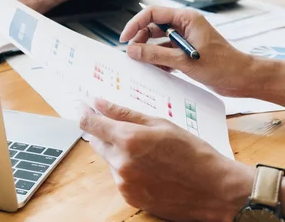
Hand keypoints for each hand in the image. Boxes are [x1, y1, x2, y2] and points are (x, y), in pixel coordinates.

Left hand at [80, 99, 252, 221]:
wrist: (216, 190)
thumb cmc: (193, 153)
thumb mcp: (160, 124)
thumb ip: (124, 113)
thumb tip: (98, 103)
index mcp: (128, 139)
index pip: (90, 123)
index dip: (84, 112)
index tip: (84, 105)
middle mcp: (121, 162)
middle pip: (96, 140)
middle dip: (104, 130)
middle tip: (123, 126)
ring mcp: (124, 182)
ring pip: (108, 158)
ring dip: (118, 150)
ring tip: (148, 151)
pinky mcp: (129, 196)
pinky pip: (119, 175)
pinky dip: (127, 168)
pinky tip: (150, 166)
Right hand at [119, 6, 252, 96]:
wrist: (242, 79)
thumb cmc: (222, 65)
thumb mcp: (185, 61)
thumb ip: (155, 55)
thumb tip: (132, 50)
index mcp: (186, 18)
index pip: (153, 13)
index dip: (135, 24)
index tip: (124, 39)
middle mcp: (184, 25)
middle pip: (152, 26)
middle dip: (140, 39)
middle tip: (132, 54)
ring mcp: (184, 38)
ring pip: (157, 40)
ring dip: (149, 52)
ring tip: (144, 64)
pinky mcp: (185, 50)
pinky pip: (164, 51)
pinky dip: (158, 60)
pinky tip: (159, 70)